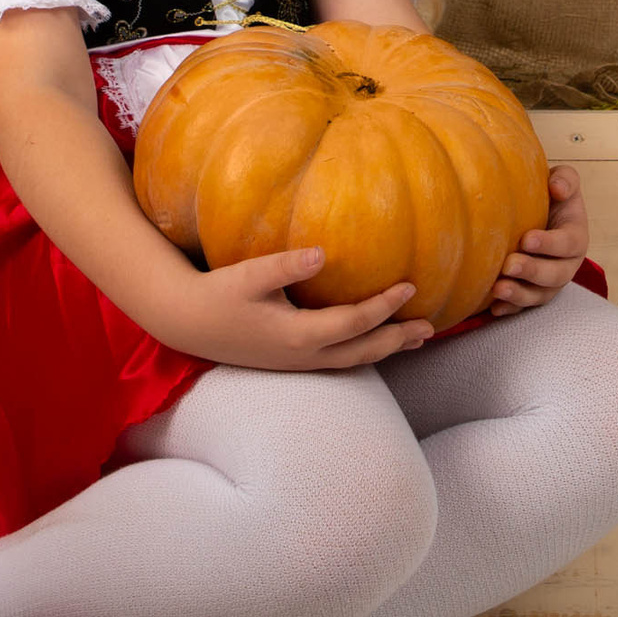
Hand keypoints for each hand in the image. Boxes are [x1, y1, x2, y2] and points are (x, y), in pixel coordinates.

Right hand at [165, 247, 433, 370]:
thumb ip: (286, 265)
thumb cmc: (218, 294)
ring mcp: (298, 363)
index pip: (355, 322)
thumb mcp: (250, 275)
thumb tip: (323, 253)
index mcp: (299, 335)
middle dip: (397, 339)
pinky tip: (371, 342)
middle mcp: (304, 355)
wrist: (187, 323)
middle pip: (363, 351)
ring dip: (384, 349)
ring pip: (352, 361)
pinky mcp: (290, 361)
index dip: (386, 306)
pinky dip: (362, 352)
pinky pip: (338, 361)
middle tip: (430, 328)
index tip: (410, 286)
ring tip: (413, 340)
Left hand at [488, 165, 588, 316]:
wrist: (540, 212)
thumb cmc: (550, 195)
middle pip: (556, 275)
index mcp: (576, 236)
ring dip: (520, 295)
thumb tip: (557, 188)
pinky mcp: (533, 293)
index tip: (526, 239)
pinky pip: (524, 306)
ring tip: (498, 289)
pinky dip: (510, 308)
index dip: (550, 244)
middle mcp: (566, 264)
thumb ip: (565, 179)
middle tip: (509, 265)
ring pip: (540, 295)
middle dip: (533, 272)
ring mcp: (550, 282)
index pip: (568, 243)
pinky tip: (494, 307)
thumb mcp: (563, 181)